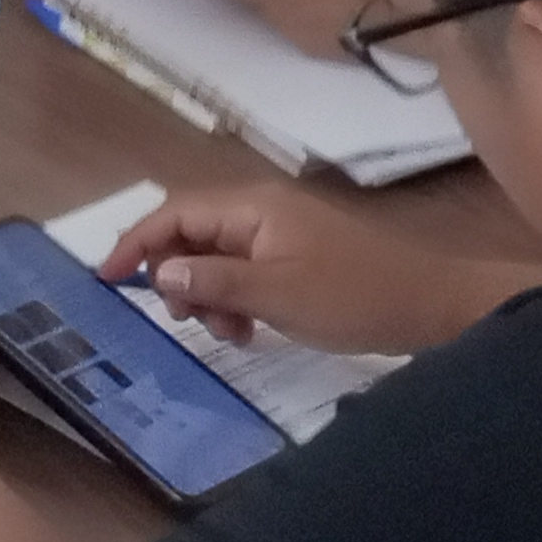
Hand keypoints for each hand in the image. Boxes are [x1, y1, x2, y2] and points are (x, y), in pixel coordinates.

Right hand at [97, 185, 516, 354]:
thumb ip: (212, 282)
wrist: (433, 307)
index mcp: (253, 208)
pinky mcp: (296, 256)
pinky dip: (234, 299)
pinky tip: (249, 329)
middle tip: (185, 321)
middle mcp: (261, 211)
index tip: (107, 280)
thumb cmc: (353, 297)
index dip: (136, 243)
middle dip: (177, 277)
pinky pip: (243, 270)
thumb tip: (157, 274)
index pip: (174, 213)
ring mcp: (280, 233)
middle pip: (190, 234)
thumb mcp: (275, 296)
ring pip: (215, 257)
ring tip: (227, 333)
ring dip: (206, 295)